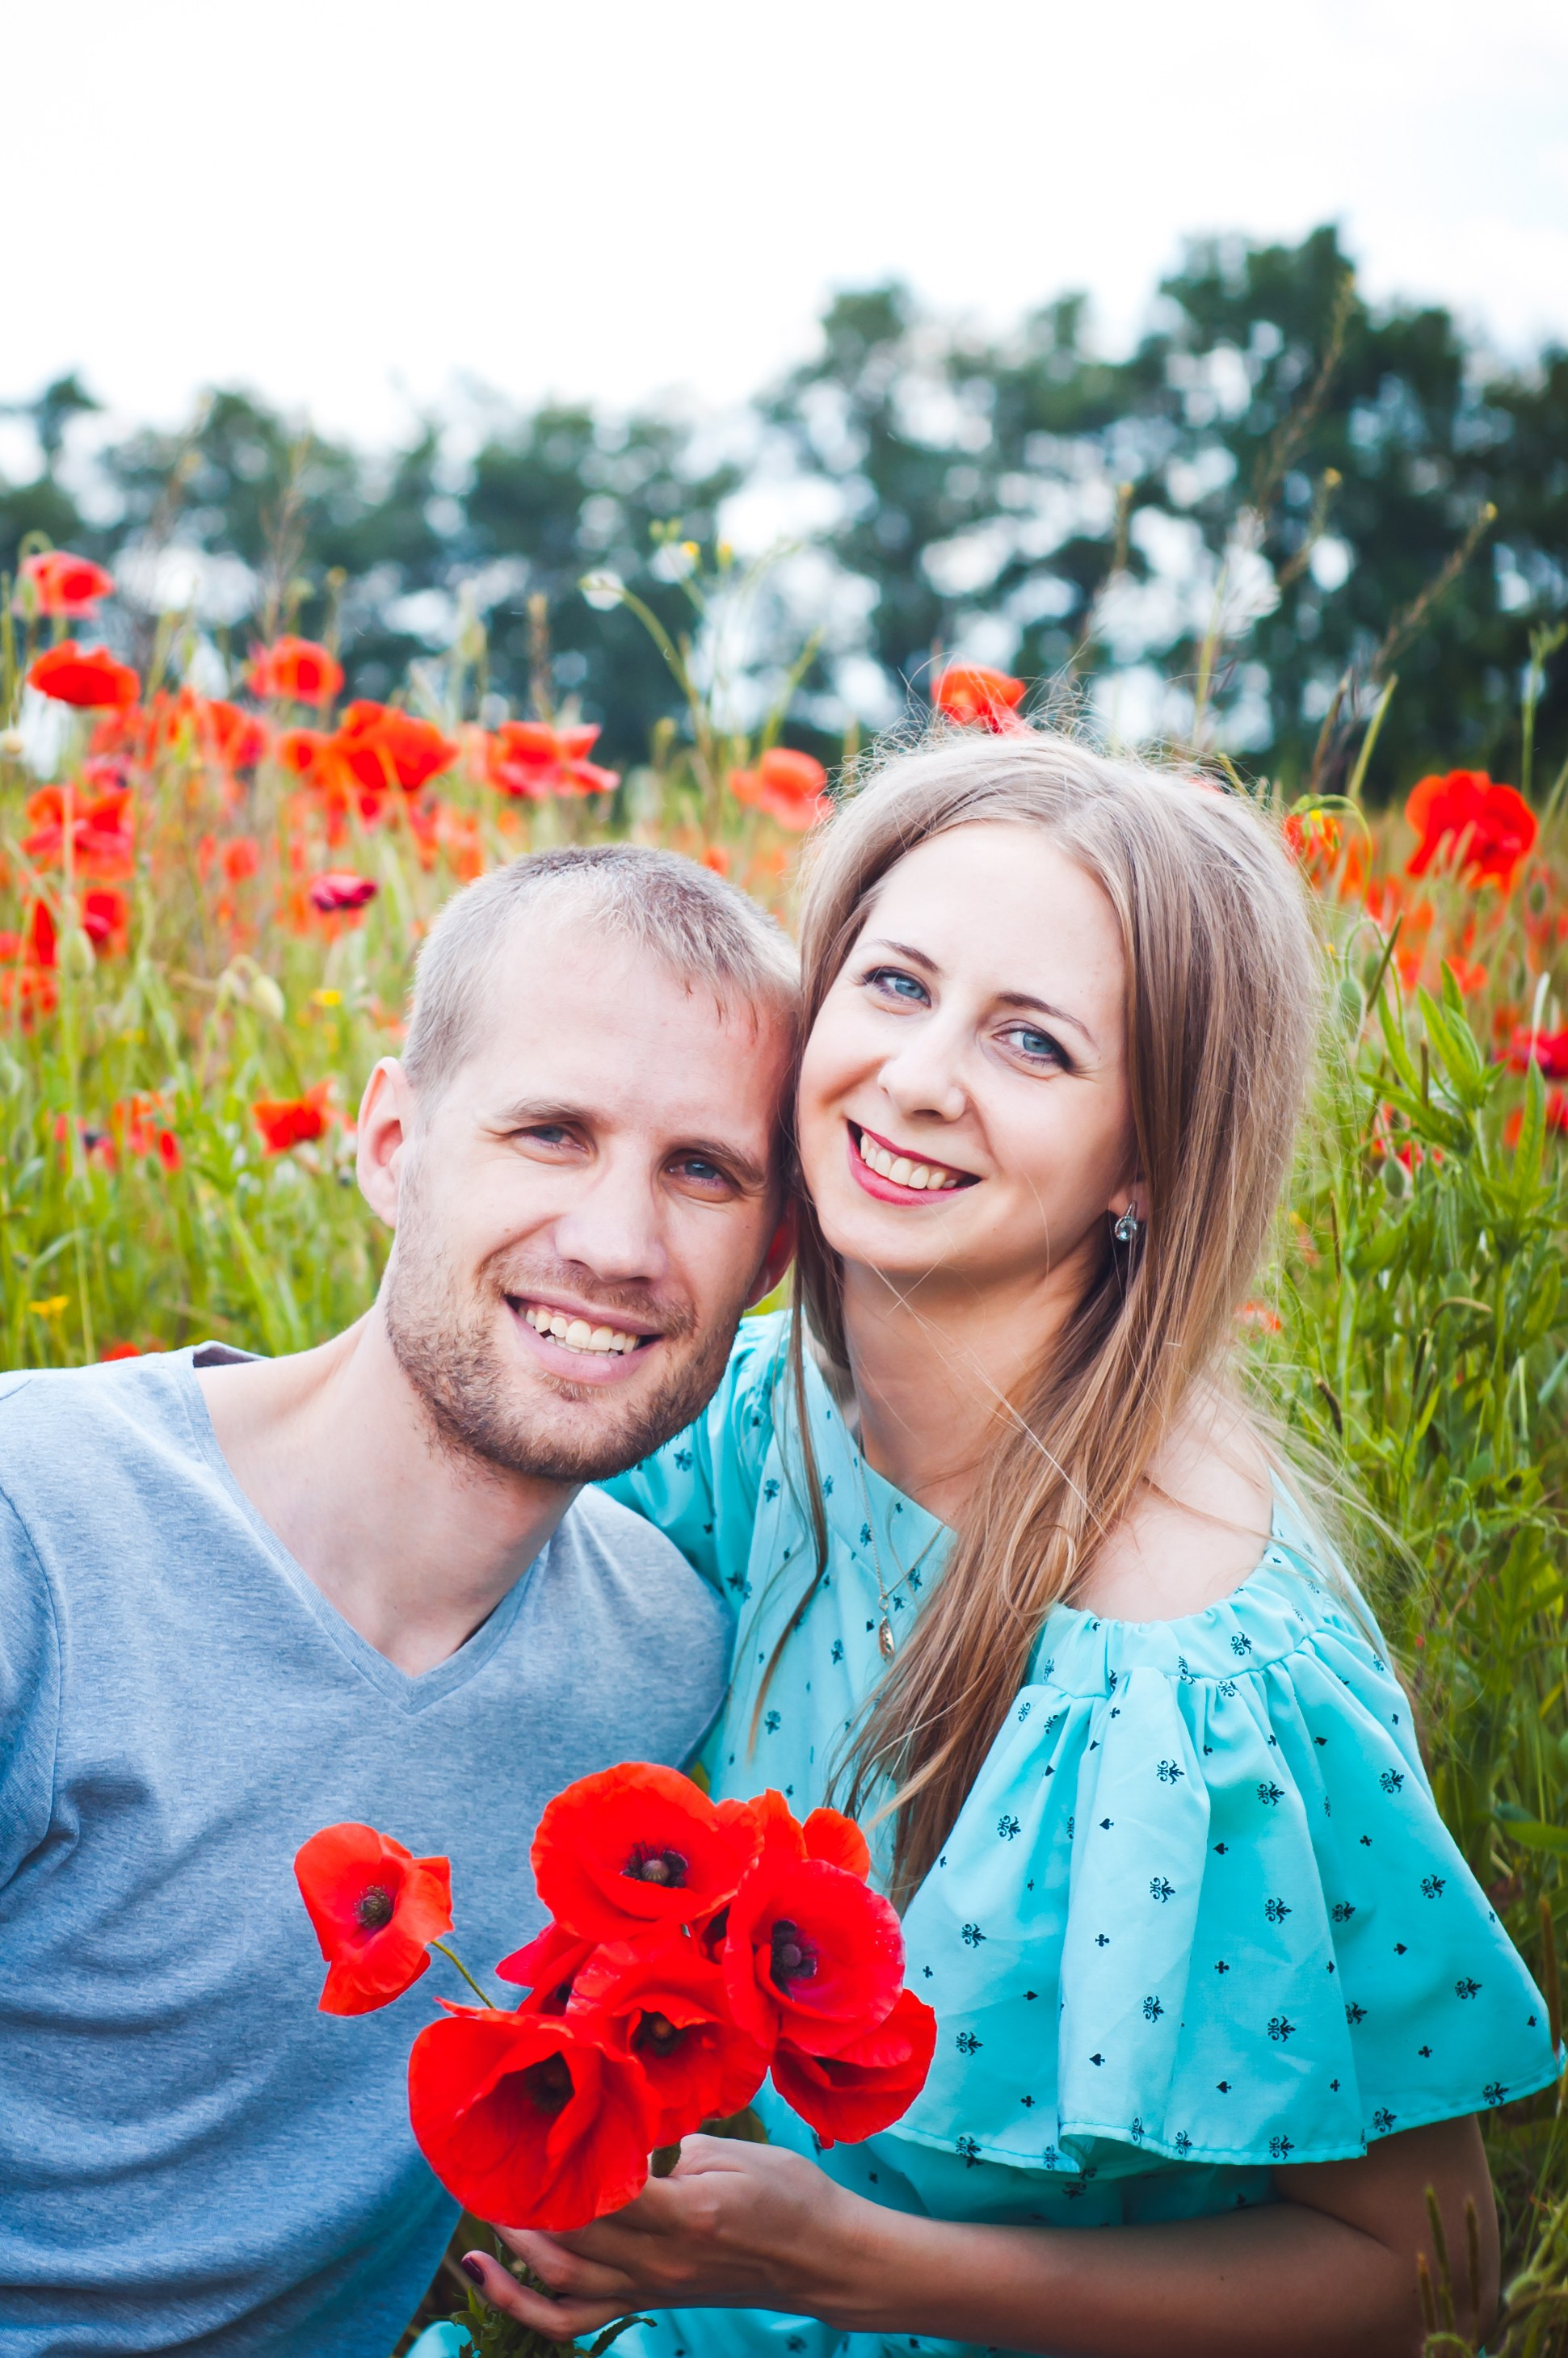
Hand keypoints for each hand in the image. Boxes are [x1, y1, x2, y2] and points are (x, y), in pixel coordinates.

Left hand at [460, 2135, 884, 2343]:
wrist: (824, 2259)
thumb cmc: (790, 2194)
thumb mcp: (733, 2151)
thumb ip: (670, 2146)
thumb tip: (622, 2132)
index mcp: (686, 2213)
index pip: (603, 2193)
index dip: (559, 2163)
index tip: (530, 2126)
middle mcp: (661, 2261)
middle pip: (570, 2236)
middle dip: (523, 2199)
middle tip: (494, 2158)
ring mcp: (651, 2288)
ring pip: (560, 2281)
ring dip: (514, 2245)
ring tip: (487, 2204)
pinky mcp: (648, 2301)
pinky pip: (574, 2318)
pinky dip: (524, 2305)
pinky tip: (489, 2277)